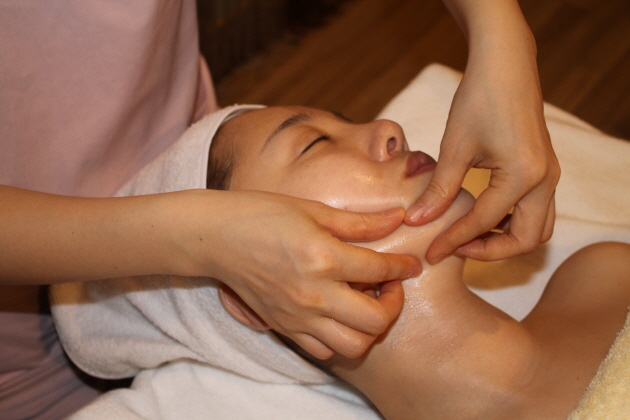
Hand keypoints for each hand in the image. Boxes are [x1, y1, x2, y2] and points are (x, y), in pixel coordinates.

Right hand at [182, 190, 420, 358]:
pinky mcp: (285, 327)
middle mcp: (313, 294)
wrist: (216, 237)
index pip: (380, 270)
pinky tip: (339, 314)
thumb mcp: (312, 209)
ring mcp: (298, 316)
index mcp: (323, 257)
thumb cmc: (261, 214)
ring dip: (369, 328)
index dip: (404, 267)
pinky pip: (324, 351)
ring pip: (353, 345)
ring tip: (366, 303)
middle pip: (375, 320)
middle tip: (389, 287)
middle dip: (393, 305)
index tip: (411, 264)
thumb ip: (359, 222)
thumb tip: (396, 218)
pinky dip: (340, 338)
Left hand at [405, 61, 559, 263]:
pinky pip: (537, 211)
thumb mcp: (455, 147)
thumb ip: (439, 189)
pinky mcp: (545, 170)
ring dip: (505, 239)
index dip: (454, 241)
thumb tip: (416, 221)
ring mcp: (550, 176)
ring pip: (537, 228)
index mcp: (523, 176)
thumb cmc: (479, 99)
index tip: (431, 253)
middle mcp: (545, 181)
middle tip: (454, 247)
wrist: (505, 65)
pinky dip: (512, 222)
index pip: (484, 223)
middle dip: (490, 251)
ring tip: (468, 235)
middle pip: (525, 240)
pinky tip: (483, 216)